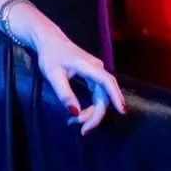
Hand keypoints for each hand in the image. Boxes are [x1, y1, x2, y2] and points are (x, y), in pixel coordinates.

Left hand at [23, 14, 126, 134]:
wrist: (49, 40)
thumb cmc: (50, 55)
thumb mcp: (53, 75)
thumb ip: (64, 94)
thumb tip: (75, 112)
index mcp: (89, 67)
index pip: (107, 82)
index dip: (116, 97)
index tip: (122, 111)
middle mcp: (97, 69)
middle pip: (104, 96)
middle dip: (95, 115)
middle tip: (82, 130)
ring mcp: (96, 72)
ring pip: (101, 97)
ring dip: (92, 113)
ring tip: (75, 123)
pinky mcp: (92, 76)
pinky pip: (97, 94)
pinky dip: (90, 106)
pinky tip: (79, 115)